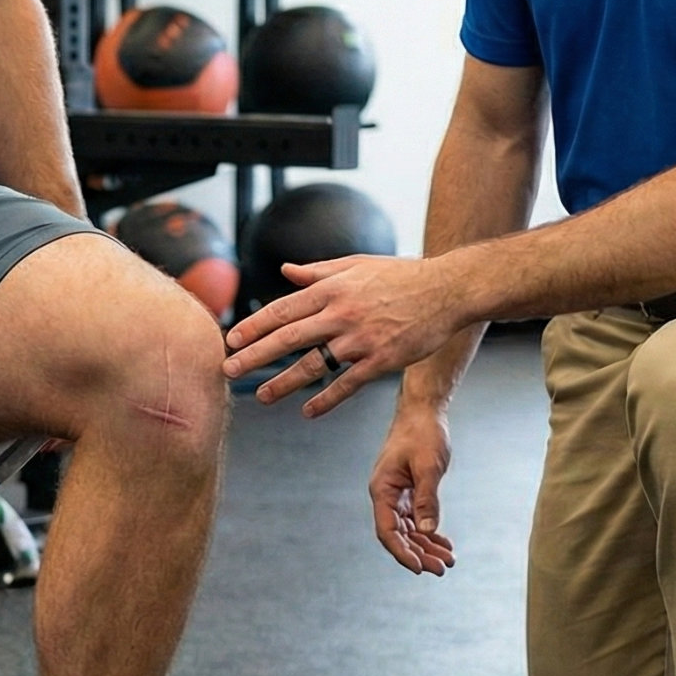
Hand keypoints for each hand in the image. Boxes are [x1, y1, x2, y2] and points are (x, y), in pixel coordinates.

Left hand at [223, 255, 473, 417]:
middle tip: (228, 370)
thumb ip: (318, 270)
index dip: (254, 326)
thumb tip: (285, 270)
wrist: (447, 290)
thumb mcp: (356, 264)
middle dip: (255, 356)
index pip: (283, 310)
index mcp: (331, 288)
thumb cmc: (400, 275)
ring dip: (283, 382)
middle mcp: (341, 314)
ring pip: (313, 365)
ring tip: (261, 396)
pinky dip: (326, 400)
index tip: (232, 340)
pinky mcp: (381, 360)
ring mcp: (361, 339)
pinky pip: (347, 384)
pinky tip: (307, 411)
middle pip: (289, 338)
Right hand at [371, 401, 456, 575]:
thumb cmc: (422, 433)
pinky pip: (415, 519)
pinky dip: (429, 532)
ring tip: (447, 561)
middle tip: (442, 569)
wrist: (423, 412)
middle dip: (419, 554)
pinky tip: (443, 543)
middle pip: (398, 535)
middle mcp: (385, 495)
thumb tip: (426, 531)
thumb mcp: (428, 467)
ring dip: (426, 546)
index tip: (420, 568)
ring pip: (408, 529)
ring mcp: (396, 494)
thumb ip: (426, 499)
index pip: (388, 531)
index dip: (403, 552)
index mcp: (382, 489)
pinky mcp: (407, 491)